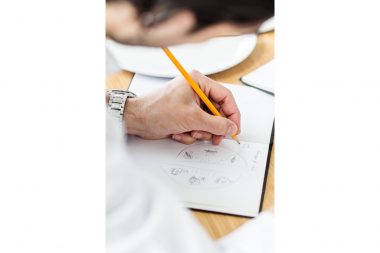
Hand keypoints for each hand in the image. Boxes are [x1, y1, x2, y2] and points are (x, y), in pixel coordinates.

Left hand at [124, 70, 240, 144]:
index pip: (225, 97)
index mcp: (198, 82)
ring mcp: (190, 105)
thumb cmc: (157, 110)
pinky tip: (179, 133)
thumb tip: (230, 128)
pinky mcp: (185, 117)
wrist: (136, 120)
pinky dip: (190, 134)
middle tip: (214, 138)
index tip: (234, 128)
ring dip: (200, 132)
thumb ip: (215, 124)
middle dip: (213, 127)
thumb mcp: (191, 117)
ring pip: (208, 123)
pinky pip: (197, 128)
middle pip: (218, 112)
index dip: (232, 114)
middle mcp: (196, 92)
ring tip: (189, 133)